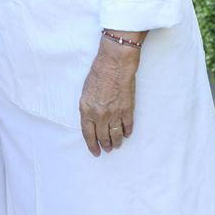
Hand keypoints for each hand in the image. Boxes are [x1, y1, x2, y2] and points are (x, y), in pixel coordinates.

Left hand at [79, 35, 141, 156]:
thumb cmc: (99, 72)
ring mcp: (114, 114)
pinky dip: (127, 132)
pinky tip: (126, 134)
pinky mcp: (127, 110)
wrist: (114, 63)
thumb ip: (88, 107)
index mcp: (86, 110)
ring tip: (116, 145)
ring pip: (116, 135)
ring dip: (116, 142)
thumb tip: (92, 120)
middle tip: (107, 149)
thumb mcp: (86, 91)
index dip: (92, 145)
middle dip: (105, 145)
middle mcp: (100, 115)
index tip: (95, 151)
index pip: (88, 134)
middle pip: (103, 137)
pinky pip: (127, 126)